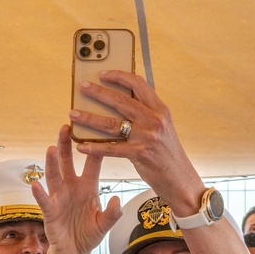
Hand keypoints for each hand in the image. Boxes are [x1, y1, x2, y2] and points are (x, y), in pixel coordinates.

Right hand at [31, 125, 121, 253]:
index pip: (93, 162)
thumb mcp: (105, 224)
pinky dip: (40, 193)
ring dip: (52, 163)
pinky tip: (36, 184)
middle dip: (66, 144)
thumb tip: (117, 201)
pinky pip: (45, 200)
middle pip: (68, 161)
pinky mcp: (50, 211)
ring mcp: (59, 197)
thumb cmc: (88, 234)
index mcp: (88, 186)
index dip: (96, 147)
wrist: (75, 252)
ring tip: (51, 147)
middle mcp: (72, 187)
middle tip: (66, 126)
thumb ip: (112, 214)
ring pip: (55, 176)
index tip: (98, 129)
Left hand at [71, 72, 204, 212]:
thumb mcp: (163, 128)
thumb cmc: (168, 154)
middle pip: (121, 101)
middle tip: (82, 87)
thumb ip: (146, 114)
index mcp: (160, 110)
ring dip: (89, 118)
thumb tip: (120, 102)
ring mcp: (147, 137)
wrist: (180, 179)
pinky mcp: (139, 154)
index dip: (119, 76)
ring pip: (111, 123)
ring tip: (74, 114)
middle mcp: (154, 120)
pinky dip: (93, 148)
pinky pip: (111, 149)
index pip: (139, 84)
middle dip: (98, 92)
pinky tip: (81, 146)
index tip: (103, 74)